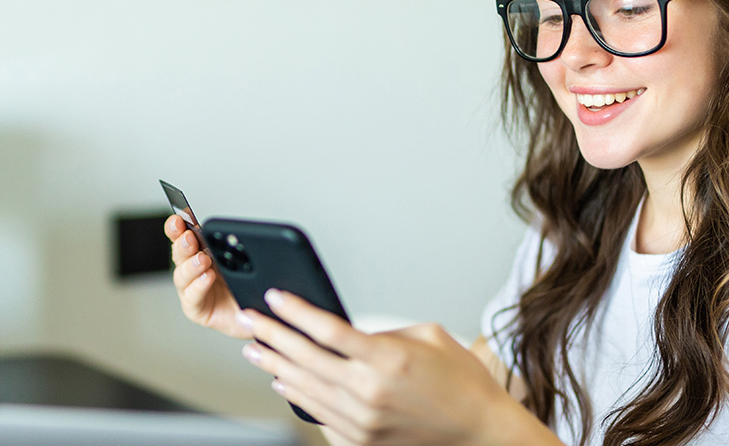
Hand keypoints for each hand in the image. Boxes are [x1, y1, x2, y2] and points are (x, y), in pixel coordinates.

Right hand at [165, 215, 252, 339]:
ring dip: (191, 265)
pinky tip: (207, 278)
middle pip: (180, 254)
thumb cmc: (251, 288)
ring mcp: (192, 289)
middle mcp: (194, 270)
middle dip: (182, 244)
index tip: (178, 218)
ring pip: (182, 275)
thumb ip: (239, 247)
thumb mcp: (248, 262)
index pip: (184, 236)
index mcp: (203, 252)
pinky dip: (198, 286)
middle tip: (189, 237)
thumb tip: (240, 230)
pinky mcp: (195, 308)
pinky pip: (192, 297)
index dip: (177, 227)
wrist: (260, 316)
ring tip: (203, 260)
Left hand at [238, 289, 517, 444]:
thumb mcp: (429, 337)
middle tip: (249, 319)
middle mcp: (370, 390)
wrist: (479, 432)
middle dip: (272, 334)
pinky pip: (318, 414)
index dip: (294, 311)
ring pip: (305, 387)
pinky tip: (282, 380)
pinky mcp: (363, 439)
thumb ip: (384, 332)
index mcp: (388, 358)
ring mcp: (363, 419)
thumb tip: (349, 333)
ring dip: (275, 365)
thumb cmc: (462, 383)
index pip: (326, 329)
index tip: (273, 297)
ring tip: (254, 348)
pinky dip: (296, 394)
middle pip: (305, 357)